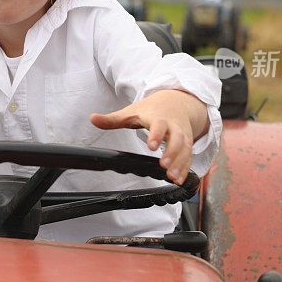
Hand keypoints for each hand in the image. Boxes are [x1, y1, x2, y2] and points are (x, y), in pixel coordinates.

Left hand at [90, 90, 207, 183]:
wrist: (176, 102)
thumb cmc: (150, 109)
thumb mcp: (131, 112)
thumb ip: (112, 119)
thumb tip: (92, 118)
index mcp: (158, 118)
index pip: (159, 125)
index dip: (156, 135)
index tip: (151, 146)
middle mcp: (173, 126)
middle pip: (177, 138)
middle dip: (172, 152)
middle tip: (164, 165)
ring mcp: (182, 135)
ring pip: (185, 149)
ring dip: (180, 163)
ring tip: (172, 177)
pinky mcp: (187, 144)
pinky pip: (189, 156)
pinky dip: (185, 168)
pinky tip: (179, 180)